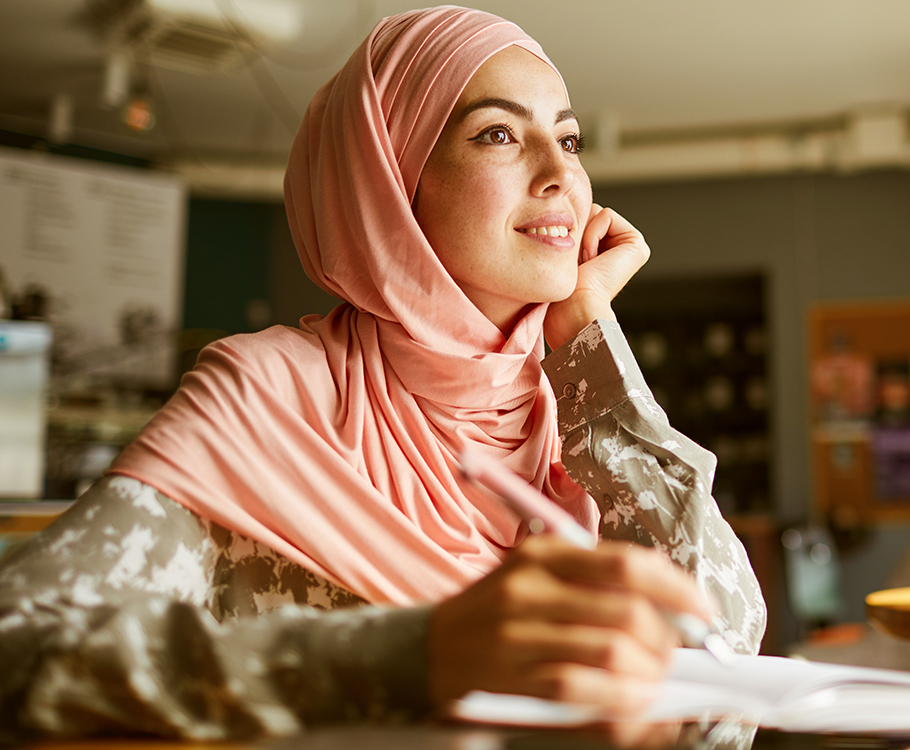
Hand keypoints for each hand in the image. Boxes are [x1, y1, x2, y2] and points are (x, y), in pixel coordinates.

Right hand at [427, 535, 713, 714]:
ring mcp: (519, 633)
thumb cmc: (497, 613)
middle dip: (668, 641)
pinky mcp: (513, 675)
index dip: (677, 590)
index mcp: (545, 554)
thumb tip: (671, 610)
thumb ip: (596, 584)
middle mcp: (532, 587)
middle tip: (675, 656)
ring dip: (649, 674)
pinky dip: (620, 700)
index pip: (628, 564)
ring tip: (654, 682)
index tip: (703, 612)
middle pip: (628, 611)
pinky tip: (632, 703)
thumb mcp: (538, 577)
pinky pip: (582, 689)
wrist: (430, 649)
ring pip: (611, 651)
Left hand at [543, 205, 649, 350]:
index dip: (568, 234)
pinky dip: (592, 235)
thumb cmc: (561, 292)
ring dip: (582, 236)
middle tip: (577, 264)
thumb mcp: (560, 255)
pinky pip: (606, 215)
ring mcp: (630, 246)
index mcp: (603, 252)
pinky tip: (592, 259)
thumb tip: (560, 212)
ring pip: (595, 212)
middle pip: (587, 213)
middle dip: (576, 232)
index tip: (570, 264)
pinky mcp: (637, 243)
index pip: (579, 219)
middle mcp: (619, 248)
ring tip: (584, 263)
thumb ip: (566, 231)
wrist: (573, 308)